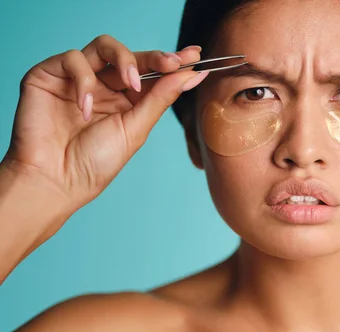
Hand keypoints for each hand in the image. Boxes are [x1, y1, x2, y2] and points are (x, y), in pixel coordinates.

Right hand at [3, 34, 207, 213]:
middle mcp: (103, 85)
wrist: (56, 181)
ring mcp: (76, 79)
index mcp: (125, 99)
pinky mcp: (49, 75)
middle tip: (173, 63)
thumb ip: (160, 98)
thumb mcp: (135, 129)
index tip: (195, 57)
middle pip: (132, 56)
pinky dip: (83, 80)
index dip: (172, 63)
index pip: (151, 73)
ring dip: (124, 60)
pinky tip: (86, 107)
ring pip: (104, 46)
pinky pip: (72, 59)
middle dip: (156, 57)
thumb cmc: (95, 163)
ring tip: (132, 84)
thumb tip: (191, 76)